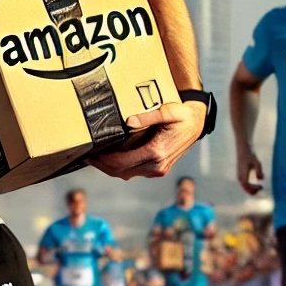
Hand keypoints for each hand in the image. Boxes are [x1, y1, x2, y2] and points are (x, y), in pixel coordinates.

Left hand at [89, 99, 205, 180]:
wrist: (197, 124)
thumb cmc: (182, 115)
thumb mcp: (168, 111)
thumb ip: (148, 117)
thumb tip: (129, 122)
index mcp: (157, 152)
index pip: (121, 162)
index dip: (103, 160)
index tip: (90, 153)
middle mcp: (157, 165)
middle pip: (120, 171)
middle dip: (102, 165)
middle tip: (87, 156)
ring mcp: (158, 170)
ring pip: (126, 174)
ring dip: (109, 168)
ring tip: (96, 157)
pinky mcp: (158, 169)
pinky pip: (133, 171)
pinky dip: (120, 167)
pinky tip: (111, 158)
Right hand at [236, 148, 264, 194]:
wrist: (243, 151)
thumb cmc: (250, 156)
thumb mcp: (257, 162)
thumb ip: (259, 171)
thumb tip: (260, 179)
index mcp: (243, 173)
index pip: (247, 184)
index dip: (254, 187)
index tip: (261, 186)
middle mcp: (239, 176)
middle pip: (245, 187)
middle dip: (253, 191)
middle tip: (261, 189)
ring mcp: (239, 176)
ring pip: (244, 187)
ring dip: (251, 189)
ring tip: (259, 188)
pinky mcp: (240, 175)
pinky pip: (244, 184)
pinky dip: (249, 187)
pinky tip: (255, 186)